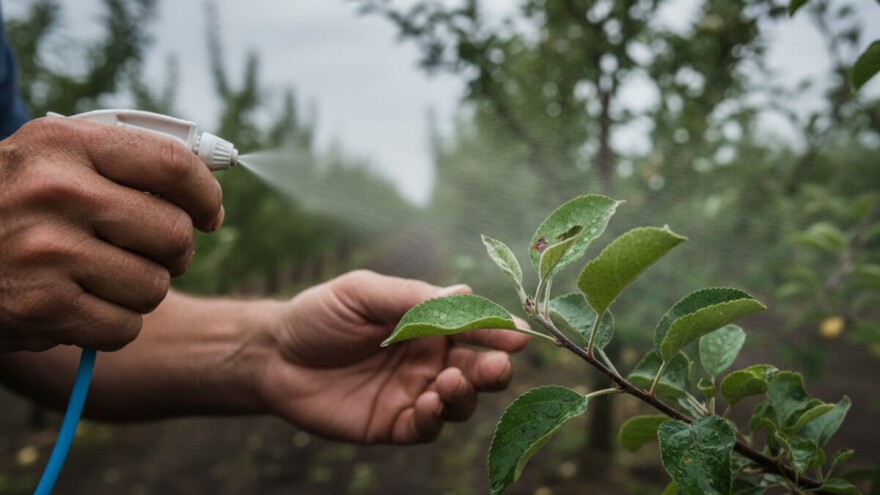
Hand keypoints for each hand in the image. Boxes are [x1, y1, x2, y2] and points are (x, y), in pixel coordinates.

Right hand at [0, 117, 222, 351]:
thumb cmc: (13, 204)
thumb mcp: (53, 160)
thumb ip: (126, 162)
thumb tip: (211, 182)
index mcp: (64, 143)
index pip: (172, 164)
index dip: (206, 194)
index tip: (209, 213)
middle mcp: (54, 193)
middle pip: (174, 234)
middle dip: (174, 251)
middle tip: (151, 252)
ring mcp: (46, 253)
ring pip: (155, 286)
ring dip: (140, 289)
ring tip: (100, 276)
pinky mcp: (41, 308)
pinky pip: (126, 327)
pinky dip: (114, 324)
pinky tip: (80, 305)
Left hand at [260, 270, 529, 443]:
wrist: (273, 355)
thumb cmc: (319, 315)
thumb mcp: (363, 293)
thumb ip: (411, 297)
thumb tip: (466, 292)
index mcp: (428, 324)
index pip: (473, 329)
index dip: (497, 332)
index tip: (517, 334)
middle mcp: (429, 360)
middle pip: (477, 369)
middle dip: (493, 369)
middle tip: (498, 365)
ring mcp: (414, 393)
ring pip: (459, 402)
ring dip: (465, 394)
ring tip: (448, 381)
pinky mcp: (393, 424)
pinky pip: (426, 428)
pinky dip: (435, 419)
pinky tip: (428, 404)